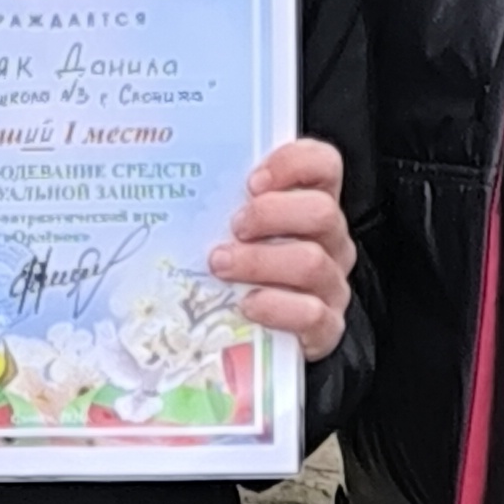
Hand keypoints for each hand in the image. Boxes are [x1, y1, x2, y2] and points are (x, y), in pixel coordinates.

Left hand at [211, 136, 354, 362]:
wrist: (264, 339)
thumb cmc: (242, 272)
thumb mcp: (235, 232)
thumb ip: (223, 205)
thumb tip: (172, 183)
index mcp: (312, 206)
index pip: (323, 165)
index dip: (293, 164)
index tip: (252, 182)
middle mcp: (330, 241)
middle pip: (321, 212)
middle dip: (270, 215)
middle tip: (234, 227)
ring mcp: (331, 284)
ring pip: (311, 262)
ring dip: (260, 261)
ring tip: (222, 264)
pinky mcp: (326, 326)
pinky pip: (311, 313)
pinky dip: (275, 307)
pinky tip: (247, 305)